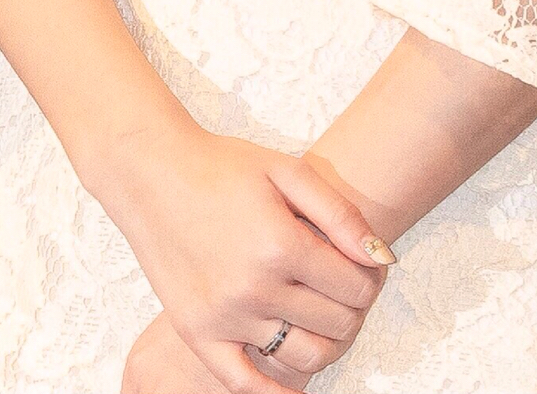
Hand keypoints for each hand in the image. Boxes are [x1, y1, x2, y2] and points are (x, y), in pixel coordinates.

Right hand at [101, 124, 389, 393]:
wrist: (154, 173)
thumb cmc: (224, 166)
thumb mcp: (289, 171)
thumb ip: (340, 214)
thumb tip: (382, 257)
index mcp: (282, 245)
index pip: (356, 287)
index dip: (372, 279)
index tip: (367, 267)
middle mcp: (255, 288)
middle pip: (336, 324)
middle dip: (354, 308)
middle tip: (348, 289)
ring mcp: (224, 317)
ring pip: (302, 356)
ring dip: (327, 343)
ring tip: (324, 316)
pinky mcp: (197, 334)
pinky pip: (244, 385)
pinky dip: (276, 391)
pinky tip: (293, 379)